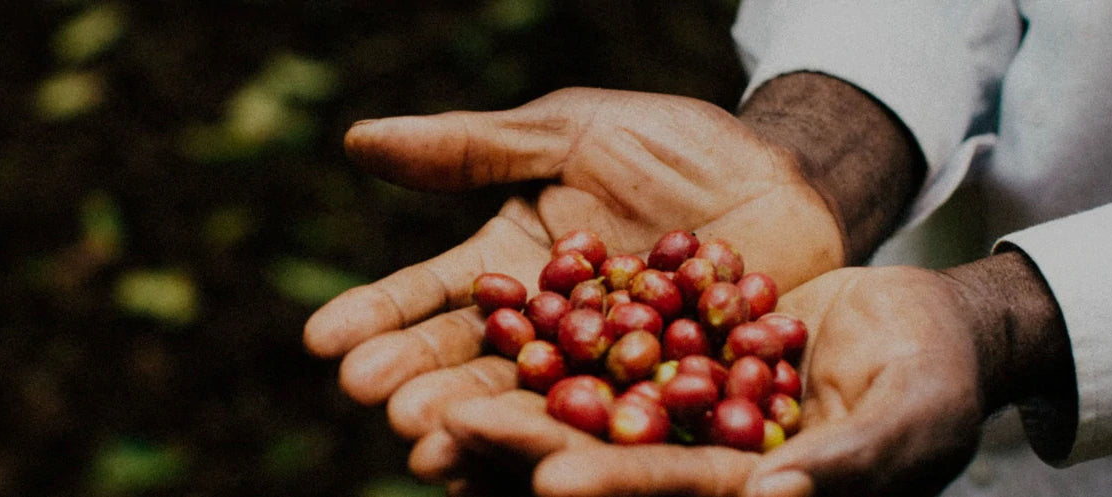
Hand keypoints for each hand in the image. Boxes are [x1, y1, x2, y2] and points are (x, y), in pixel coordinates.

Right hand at [304, 87, 845, 435]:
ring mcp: (604, 372)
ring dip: (479, 426)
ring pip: (533, 405)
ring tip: (427, 444)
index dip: (379, 316)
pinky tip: (527, 470)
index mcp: (514, 267)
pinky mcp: (667, 401)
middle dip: (421, 380)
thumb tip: (357, 140)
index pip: (434, 296)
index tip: (322, 339)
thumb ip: (473, 148)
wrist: (789, 177)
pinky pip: (618, 428)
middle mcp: (547, 330)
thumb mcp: (570, 131)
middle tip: (375, 398)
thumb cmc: (675, 147)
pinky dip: (575, 448)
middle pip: (473, 362)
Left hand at [427, 253, 1071, 495]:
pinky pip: (602, 340)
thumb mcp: (907, 422)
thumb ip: (845, 464)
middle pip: (605, 455)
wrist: (924, 318)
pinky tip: (489, 317)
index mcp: (750, 490)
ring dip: (512, 402)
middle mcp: (700, 458)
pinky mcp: (670, 348)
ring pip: (585, 403)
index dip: (613, 486)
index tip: (548, 480)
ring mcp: (680, 405)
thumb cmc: (938, 382)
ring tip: (434, 392)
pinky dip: (549, 334)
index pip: (672, 492)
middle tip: (447, 432)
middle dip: (527, 447)